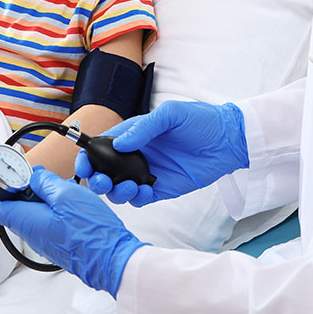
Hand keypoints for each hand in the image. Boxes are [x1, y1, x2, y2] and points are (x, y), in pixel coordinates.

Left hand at [0, 166, 145, 297]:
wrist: (111, 257)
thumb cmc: (90, 229)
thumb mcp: (66, 194)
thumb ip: (45, 182)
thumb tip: (34, 176)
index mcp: (26, 221)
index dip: (0, 187)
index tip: (14, 175)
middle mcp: (31, 234)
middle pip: (16, 207)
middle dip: (29, 189)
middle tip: (48, 179)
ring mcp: (44, 240)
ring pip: (35, 213)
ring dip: (46, 198)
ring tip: (65, 191)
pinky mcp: (57, 243)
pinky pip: (48, 222)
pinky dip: (56, 209)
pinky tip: (73, 205)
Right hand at [74, 101, 248, 206]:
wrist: (229, 141)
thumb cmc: (201, 121)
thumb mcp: (172, 115)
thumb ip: (145, 128)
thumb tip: (121, 143)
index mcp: (134, 134)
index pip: (102, 146)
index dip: (88, 156)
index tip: (83, 165)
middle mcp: (137, 155)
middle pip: (105, 171)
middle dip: (97, 179)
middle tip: (102, 181)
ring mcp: (147, 173)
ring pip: (119, 188)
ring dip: (116, 191)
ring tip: (128, 187)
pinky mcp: (161, 188)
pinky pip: (140, 198)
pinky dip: (137, 198)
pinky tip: (146, 190)